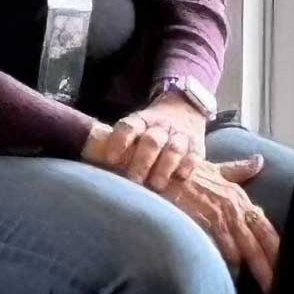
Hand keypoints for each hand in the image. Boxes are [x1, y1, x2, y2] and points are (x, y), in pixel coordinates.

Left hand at [84, 97, 208, 194]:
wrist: (185, 108)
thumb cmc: (151, 129)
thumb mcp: (137, 128)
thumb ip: (121, 145)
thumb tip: (95, 172)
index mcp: (141, 120)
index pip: (129, 126)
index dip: (119, 141)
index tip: (110, 159)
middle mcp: (161, 126)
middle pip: (151, 140)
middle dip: (141, 162)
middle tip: (133, 181)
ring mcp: (180, 135)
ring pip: (173, 148)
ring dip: (164, 167)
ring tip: (156, 186)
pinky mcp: (197, 145)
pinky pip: (194, 155)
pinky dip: (187, 166)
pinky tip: (180, 178)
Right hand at [159, 157, 279, 291]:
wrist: (161, 168)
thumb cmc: (185, 171)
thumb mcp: (215, 169)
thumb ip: (238, 169)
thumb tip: (259, 161)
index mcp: (240, 197)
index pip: (265, 227)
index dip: (277, 247)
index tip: (286, 265)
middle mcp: (236, 206)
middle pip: (262, 240)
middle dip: (273, 265)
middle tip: (282, 286)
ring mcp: (223, 214)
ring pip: (247, 249)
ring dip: (258, 269)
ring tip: (268, 289)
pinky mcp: (207, 220)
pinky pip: (225, 247)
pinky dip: (231, 263)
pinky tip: (236, 279)